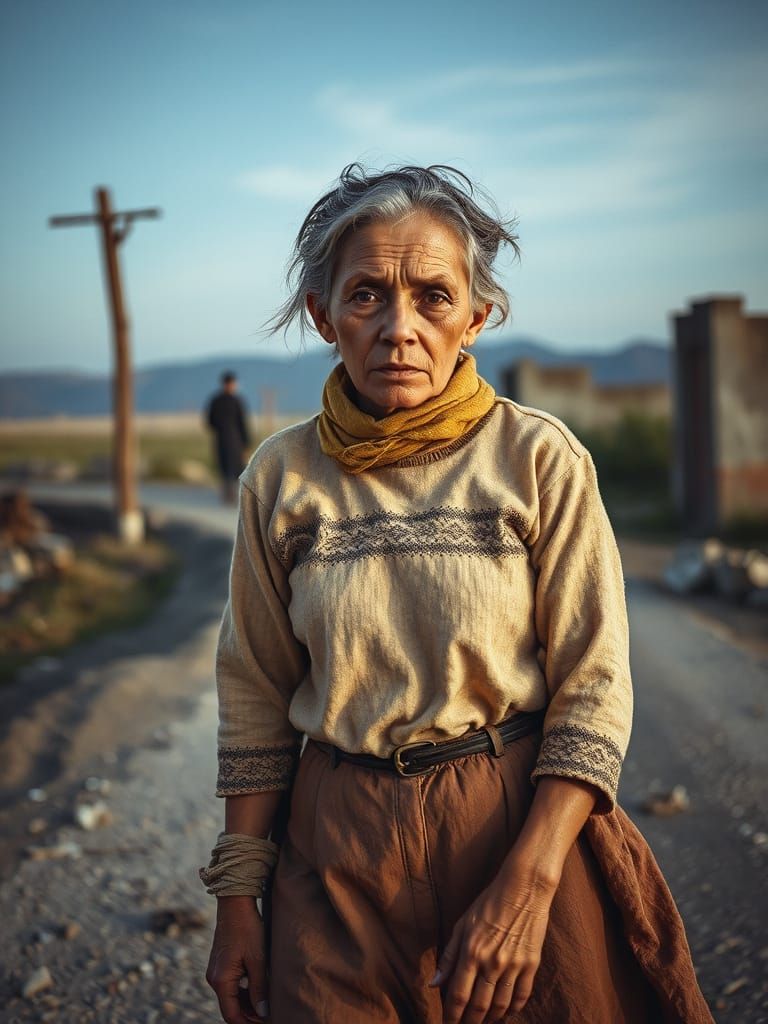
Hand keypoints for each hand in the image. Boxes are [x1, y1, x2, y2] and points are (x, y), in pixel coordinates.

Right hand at [206, 896, 268, 1023]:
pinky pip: (231, 985)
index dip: (248, 1023)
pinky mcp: (221, 964)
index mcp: (221, 980)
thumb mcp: (257, 959)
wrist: (235, 903)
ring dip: (248, 1003)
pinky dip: (244, 991)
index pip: (231, 1015)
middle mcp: (215, 978)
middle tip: (270, 1016)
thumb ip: (259, 988)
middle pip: (231, 1007)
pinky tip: (260, 990)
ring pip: (232, 997)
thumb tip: (262, 1013)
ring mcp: (217, 971)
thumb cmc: (247, 929)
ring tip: (268, 1005)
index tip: (266, 1022)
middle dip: (249, 1015)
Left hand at [430, 861, 556, 1023]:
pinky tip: (506, 1012)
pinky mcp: (531, 964)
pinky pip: (522, 996)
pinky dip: (513, 1009)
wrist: (523, 888)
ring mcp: (513, 965)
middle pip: (479, 1006)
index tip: (448, 1023)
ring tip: (483, 1022)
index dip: (452, 1015)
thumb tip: (434, 983)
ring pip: (501, 1006)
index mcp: (471, 952)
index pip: (458, 996)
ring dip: (490, 1019)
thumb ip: (449, 956)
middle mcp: (491, 963)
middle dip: (470, 1022)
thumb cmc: (488, 903)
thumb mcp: (463, 924)